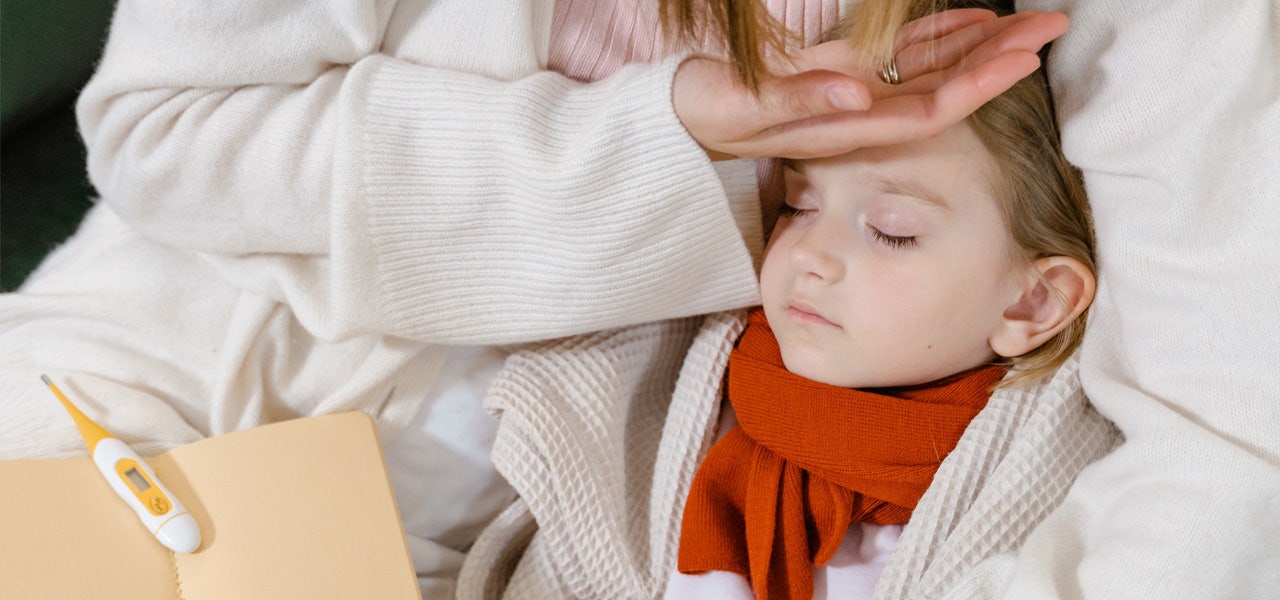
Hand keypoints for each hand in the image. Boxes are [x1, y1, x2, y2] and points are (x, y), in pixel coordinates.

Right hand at [672, 9, 1069, 159]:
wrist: (682, 119)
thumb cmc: (707, 114)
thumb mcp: (743, 108)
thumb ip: (798, 102)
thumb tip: (856, 94)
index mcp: (844, 123)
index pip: (926, 108)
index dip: (977, 85)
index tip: (1022, 61)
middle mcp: (861, 110)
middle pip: (945, 87)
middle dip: (999, 60)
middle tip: (1052, 27)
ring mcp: (855, 91)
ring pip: (931, 68)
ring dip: (981, 46)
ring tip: (1029, 23)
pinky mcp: (843, 73)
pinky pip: (901, 55)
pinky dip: (939, 36)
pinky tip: (972, 21)